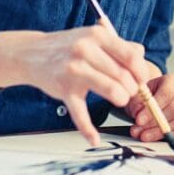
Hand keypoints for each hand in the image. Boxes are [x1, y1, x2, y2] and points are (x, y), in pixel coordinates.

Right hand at [1, 26, 150, 146]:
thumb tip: (141, 55)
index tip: (142, 81)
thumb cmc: (68, 46)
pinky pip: (80, 114)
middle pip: (124, 76)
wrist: (31, 53)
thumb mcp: (93, 37)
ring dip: (121, 100)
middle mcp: (86, 50)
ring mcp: (74, 70)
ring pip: (111, 90)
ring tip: (120, 101)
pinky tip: (94, 139)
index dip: (141, 72)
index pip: (131, 57)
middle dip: (132, 89)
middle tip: (130, 93)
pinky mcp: (64, 89)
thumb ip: (118, 45)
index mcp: (98, 35)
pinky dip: (88, 129)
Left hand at [125, 73, 173, 142]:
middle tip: (139, 129)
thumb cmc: (145, 97)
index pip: (167, 92)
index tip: (139, 119)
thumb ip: (136, 103)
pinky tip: (161, 139)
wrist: (151, 102)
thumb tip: (138, 112)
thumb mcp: (137, 96)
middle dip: (155, 121)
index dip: (153, 107)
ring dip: (160, 131)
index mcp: (173, 81)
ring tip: (143, 135)